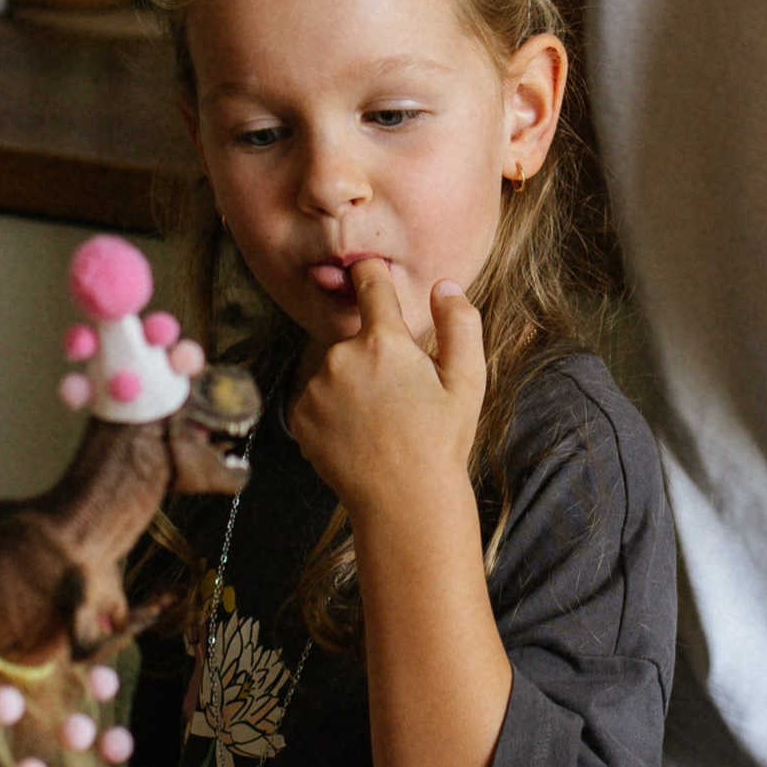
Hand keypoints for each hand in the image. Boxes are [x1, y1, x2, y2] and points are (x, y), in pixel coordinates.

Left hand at [288, 261, 485, 519]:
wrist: (403, 501)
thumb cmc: (441, 441)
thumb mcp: (467, 381)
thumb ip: (459, 324)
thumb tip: (444, 285)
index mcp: (385, 342)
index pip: (370, 284)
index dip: (370, 271)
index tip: (366, 265)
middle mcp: (342, 357)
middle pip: (356, 336)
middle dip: (375, 353)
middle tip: (401, 394)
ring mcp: (316, 387)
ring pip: (336, 367)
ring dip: (353, 381)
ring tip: (381, 419)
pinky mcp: (300, 415)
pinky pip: (317, 396)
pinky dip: (334, 408)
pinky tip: (359, 433)